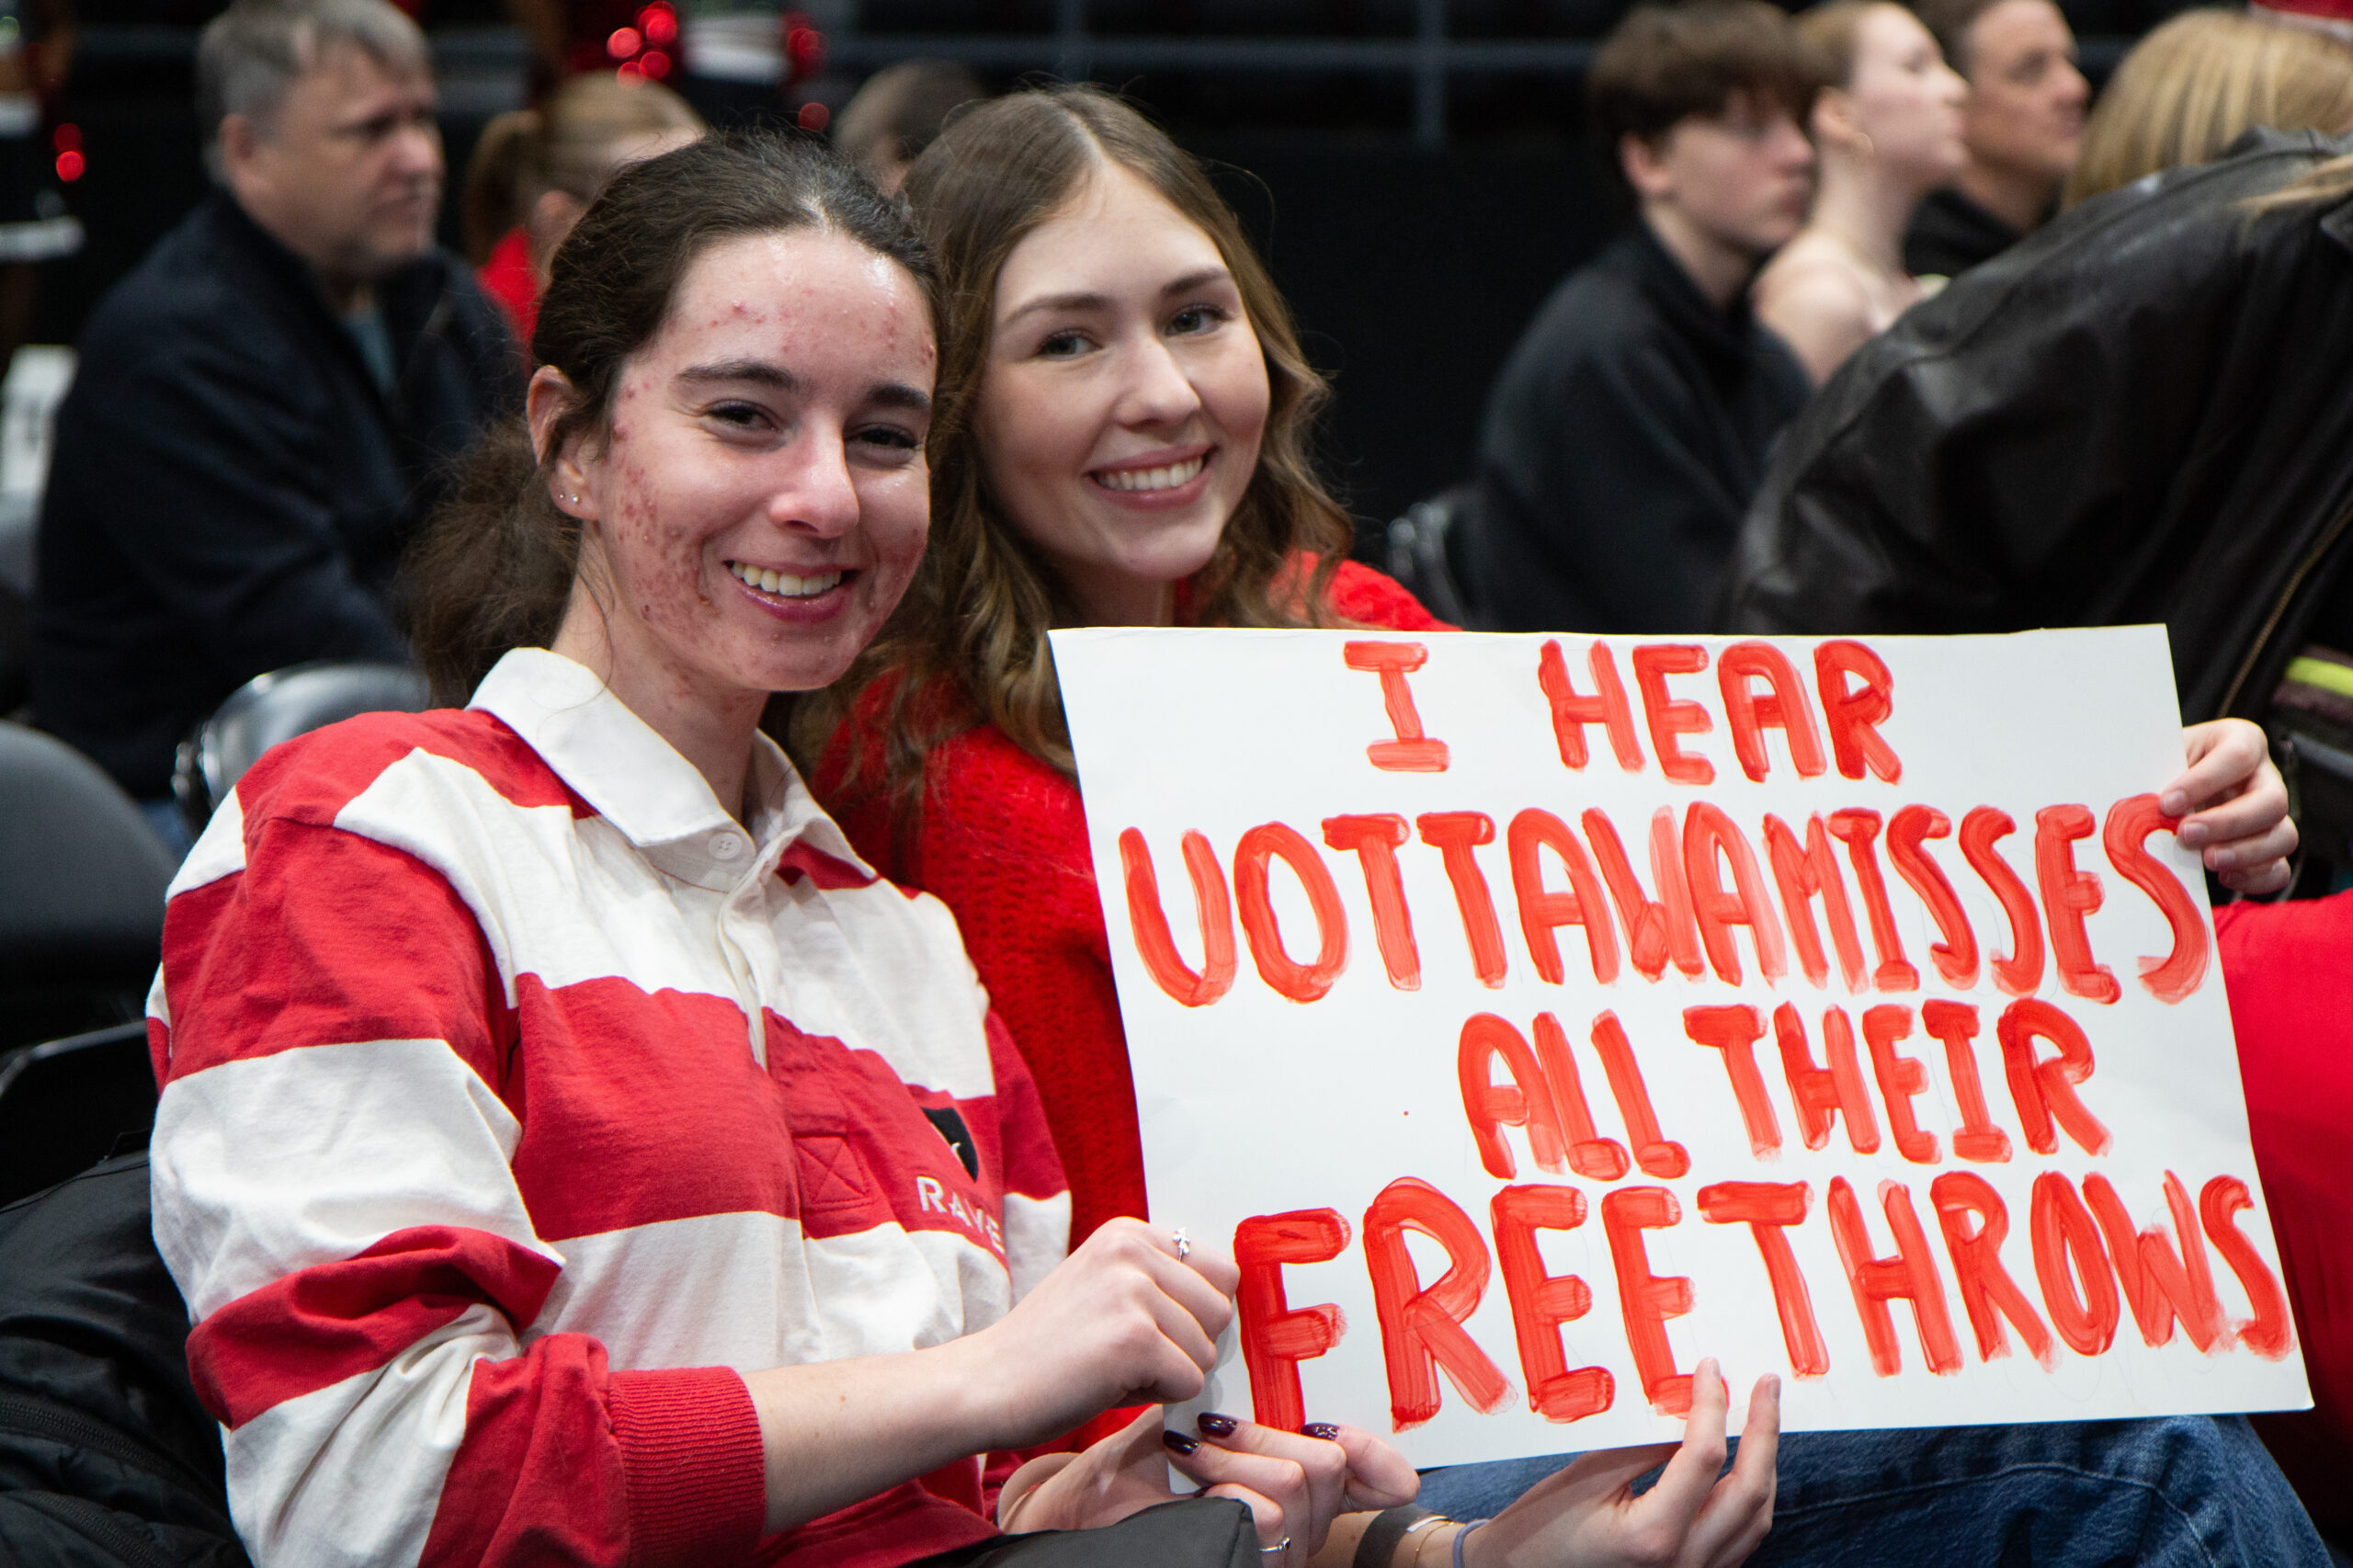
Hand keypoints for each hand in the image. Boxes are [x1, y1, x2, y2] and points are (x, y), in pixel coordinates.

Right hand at [958, 1219, 1237, 1450]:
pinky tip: (1109, 1385)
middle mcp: (1133, 1250)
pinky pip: (1188, 1382)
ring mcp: (1134, 1291)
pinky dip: (1157, 1397)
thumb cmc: (1045, 1348)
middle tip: (1130, 1357)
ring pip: (1206, 1352)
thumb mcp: (1103, 1287)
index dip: (1196, 1314)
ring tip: (1112, 1368)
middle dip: (1187, 1346)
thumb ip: (1157, 1283)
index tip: (1152, 1331)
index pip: (1220, 1272)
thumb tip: (1227, 1304)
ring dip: (1168, 1374)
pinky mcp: (1135, 1339)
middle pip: (1220, 1311)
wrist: (985, 1382)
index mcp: (1128, 1233)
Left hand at [1006, 1407, 1416, 1564]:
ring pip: (1296, 1481)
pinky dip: (1220, 1477)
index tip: (1332, 1425)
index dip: (1379, 1456)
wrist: (1090, 1502)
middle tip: (1214, 1423)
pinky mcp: (1246, 1557)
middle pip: (1330, 1465)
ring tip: (1187, 1445)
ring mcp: (1279, 1549)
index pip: (1384, 1481)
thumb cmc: (1148, 1460)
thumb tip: (1304, 1335)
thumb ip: (1263, 1394)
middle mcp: (1304, 1525)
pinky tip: (1184, 1469)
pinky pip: (1264, 1511)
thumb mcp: (1212, 1416)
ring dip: (1235, 1453)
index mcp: (1307, 1488)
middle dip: (1268, 1433)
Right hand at [1466, 1360, 1777, 1567]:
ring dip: (1764, 1465)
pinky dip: (1750, 1498)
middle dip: (1763, 1431)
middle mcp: (1682, 1565)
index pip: (1703, 1458)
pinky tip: (1743, 1466)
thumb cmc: (1540, 1531)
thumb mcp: (1586, 1477)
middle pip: (1749, 1492)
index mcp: (1652, 1536)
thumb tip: (1687, 1408)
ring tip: (1760, 1420)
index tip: (1711, 1368)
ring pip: (1756, 1520)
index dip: (1712, 1404)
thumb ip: (1643, 1446)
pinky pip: (1742, 1539)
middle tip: (1767, 1385)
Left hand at [2168, 720, 2294, 894]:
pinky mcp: (2267, 848)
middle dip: (2228, 822)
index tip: (2167, 803)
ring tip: (2206, 860)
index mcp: (2241, 741)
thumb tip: (2141, 803)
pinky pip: (2279, 869)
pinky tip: (2223, 877)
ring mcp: (2271, 815)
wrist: (2165, 789)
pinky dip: (2255, 878)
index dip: (2205, 781)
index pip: (2239, 755)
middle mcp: (2264, 777)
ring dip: (2245, 853)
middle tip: (2186, 835)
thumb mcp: (2157, 756)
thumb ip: (2154, 771)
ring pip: (2284, 836)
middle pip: (2272, 801)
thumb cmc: (2161, 766)